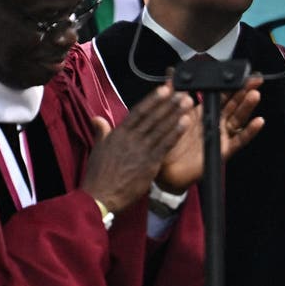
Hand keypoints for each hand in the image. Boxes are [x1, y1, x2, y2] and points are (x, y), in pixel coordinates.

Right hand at [81, 83, 194, 213]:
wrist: (100, 197)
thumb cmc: (98, 175)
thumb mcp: (97, 149)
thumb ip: (102, 132)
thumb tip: (97, 118)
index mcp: (118, 134)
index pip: (138, 112)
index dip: (152, 99)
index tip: (164, 88)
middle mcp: (131, 139)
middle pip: (153, 117)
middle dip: (168, 103)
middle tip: (182, 90)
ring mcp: (141, 150)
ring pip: (161, 128)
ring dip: (175, 114)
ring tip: (187, 102)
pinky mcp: (150, 163)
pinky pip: (165, 144)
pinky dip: (176, 132)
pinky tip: (185, 123)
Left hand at [155, 76, 264, 193]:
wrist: (164, 171)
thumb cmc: (167, 143)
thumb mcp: (170, 114)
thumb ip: (174, 94)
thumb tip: (171, 73)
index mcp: (203, 112)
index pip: (222, 94)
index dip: (232, 84)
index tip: (243, 75)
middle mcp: (215, 122)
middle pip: (234, 104)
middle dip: (245, 91)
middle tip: (255, 80)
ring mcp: (221, 135)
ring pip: (238, 118)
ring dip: (247, 106)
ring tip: (254, 95)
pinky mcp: (223, 150)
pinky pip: (240, 140)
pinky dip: (250, 131)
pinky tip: (258, 122)